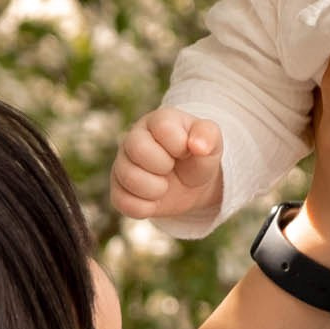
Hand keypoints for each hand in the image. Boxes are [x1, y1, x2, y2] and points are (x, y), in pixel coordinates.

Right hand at [112, 109, 224, 226]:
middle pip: (138, 148)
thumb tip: (198, 146)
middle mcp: (134, 138)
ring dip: (155, 189)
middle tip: (172, 168)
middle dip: (164, 165)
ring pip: (128, 177)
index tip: (186, 151)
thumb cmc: (198, 157)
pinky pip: (122, 202)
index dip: (180, 146)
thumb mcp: (212, 143)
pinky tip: (154, 200)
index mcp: (158, 121)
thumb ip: (208, 136)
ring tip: (164, 185)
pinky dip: (145, 207)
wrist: (191, 186)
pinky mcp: (117, 188)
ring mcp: (122, 163)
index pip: (162, 128)